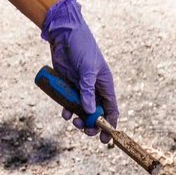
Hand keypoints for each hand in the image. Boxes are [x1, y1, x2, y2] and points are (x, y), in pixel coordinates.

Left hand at [41, 0, 116, 140]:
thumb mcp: (87, 69)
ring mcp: (81, 89)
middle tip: (84, 130)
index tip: (106, 139)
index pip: (111, 109)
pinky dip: (67, 110)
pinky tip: (64, 112)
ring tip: (73, 120)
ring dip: (79, 119)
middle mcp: (94, 90)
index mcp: (105, 85)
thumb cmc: (82, 47)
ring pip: (82, 112)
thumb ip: (87, 90)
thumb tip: (87, 111)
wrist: (64, 35)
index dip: (110, 125)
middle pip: (97, 115)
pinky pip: (69, 104)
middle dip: (92, 125)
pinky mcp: (68, 87)